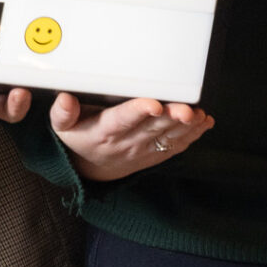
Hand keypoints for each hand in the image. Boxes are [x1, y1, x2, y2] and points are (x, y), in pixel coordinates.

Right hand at [47, 95, 213, 180]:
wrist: (91, 168)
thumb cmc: (79, 137)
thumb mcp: (62, 127)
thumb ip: (62, 113)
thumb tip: (65, 99)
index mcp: (103, 132)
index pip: (121, 120)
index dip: (138, 112)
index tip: (152, 105)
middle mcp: (126, 142)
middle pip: (152, 128)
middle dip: (170, 118)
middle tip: (185, 109)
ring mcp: (144, 149)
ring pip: (168, 137)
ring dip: (186, 126)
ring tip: (198, 114)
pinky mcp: (156, 154)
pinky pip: (177, 145)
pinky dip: (193, 134)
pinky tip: (204, 122)